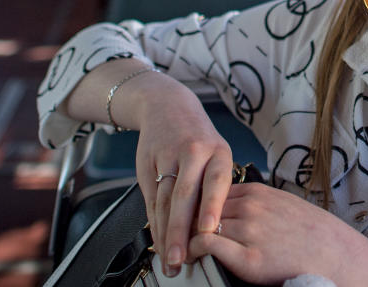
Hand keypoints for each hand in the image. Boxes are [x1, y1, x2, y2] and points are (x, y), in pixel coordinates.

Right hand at [133, 92, 233, 277]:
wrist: (167, 107)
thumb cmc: (197, 140)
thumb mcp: (215, 155)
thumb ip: (213, 189)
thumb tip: (214, 232)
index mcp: (218, 152)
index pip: (216, 181)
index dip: (212, 206)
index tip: (209, 231)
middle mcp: (194, 152)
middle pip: (185, 196)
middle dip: (182, 231)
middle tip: (181, 259)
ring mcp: (168, 158)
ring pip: (165, 202)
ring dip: (166, 234)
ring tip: (170, 259)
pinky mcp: (148, 164)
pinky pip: (152, 200)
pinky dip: (155, 223)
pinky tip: (158, 241)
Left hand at [187, 183, 367, 286]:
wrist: (338, 259)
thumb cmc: (315, 237)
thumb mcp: (285, 207)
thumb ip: (259, 204)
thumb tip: (235, 209)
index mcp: (259, 192)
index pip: (211, 191)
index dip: (195, 205)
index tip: (183, 214)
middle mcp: (252, 207)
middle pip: (200, 206)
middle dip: (184, 218)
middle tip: (168, 230)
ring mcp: (250, 231)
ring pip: (200, 224)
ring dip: (184, 235)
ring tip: (172, 246)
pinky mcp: (249, 258)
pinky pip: (208, 245)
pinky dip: (193, 249)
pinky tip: (190, 257)